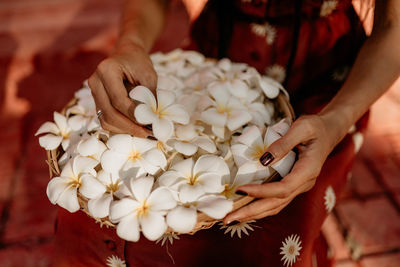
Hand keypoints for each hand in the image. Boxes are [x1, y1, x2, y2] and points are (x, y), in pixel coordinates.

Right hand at [88, 42, 155, 136]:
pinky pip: (105, 119)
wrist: (127, 55)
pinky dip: (120, 127)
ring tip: (143, 132)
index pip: (118, 99)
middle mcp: (95, 82)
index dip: (133, 114)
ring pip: (105, 120)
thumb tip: (153, 119)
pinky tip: (135, 128)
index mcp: (106, 70)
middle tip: (148, 133)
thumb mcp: (148, 75)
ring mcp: (94, 93)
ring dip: (124, 130)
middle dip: (129, 126)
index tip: (149, 123)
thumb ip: (149, 96)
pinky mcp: (97, 102)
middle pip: (109, 113)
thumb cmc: (139, 63)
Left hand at [223, 114, 342, 223]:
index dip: (260, 192)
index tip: (239, 190)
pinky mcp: (292, 185)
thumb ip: (283, 143)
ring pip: (275, 206)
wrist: (328, 132)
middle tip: (227, 219)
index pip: (282, 189)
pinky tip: (244, 210)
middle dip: (251, 212)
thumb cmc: (315, 127)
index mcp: (308, 171)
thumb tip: (263, 160)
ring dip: (253, 213)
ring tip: (231, 219)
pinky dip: (259, 207)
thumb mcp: (302, 127)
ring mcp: (299, 186)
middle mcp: (304, 183)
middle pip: (276, 204)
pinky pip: (275, 200)